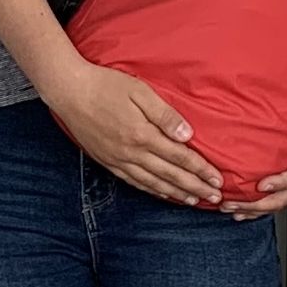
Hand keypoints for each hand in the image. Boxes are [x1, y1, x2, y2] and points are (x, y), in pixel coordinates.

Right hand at [47, 61, 223, 206]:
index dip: (201, 170)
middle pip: (170, 175)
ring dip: (176, 193)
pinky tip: (163, 194)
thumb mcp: (140, 91)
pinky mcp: (108, 161)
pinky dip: (152, 190)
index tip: (217, 179)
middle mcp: (131, 153)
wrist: (69, 91)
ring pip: (153, 183)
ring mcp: (118, 160)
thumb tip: (187, 136)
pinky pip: (134, 182)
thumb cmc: (106, 85)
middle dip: (195, 187)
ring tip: (194, 201)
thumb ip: (164, 115)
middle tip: (215, 197)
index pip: (180, 157)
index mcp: (143, 134)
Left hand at [222, 104, 286, 219]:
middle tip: (239, 203)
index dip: (282, 183)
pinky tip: (241, 210)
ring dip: (255, 207)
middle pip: (285, 195)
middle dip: (261, 203)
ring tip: (233, 208)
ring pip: (277, 200)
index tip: (263, 185)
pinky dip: (256, 207)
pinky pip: (273, 197)